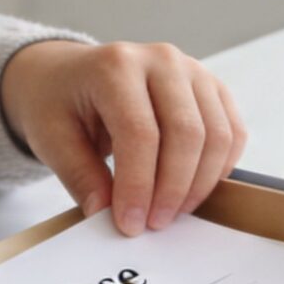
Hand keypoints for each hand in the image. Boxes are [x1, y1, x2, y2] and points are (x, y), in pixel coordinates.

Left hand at [0, 39, 248, 237]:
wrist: (69, 74)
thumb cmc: (59, 103)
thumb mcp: (51, 138)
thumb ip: (80, 175)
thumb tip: (106, 214)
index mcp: (115, 65)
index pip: (140, 133)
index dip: (139, 185)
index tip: (130, 224)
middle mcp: (161, 59)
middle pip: (186, 134)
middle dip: (172, 189)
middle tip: (153, 224)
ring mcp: (193, 70)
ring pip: (217, 136)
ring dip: (198, 185)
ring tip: (170, 212)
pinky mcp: (212, 87)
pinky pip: (232, 133)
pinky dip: (219, 169)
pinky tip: (191, 190)